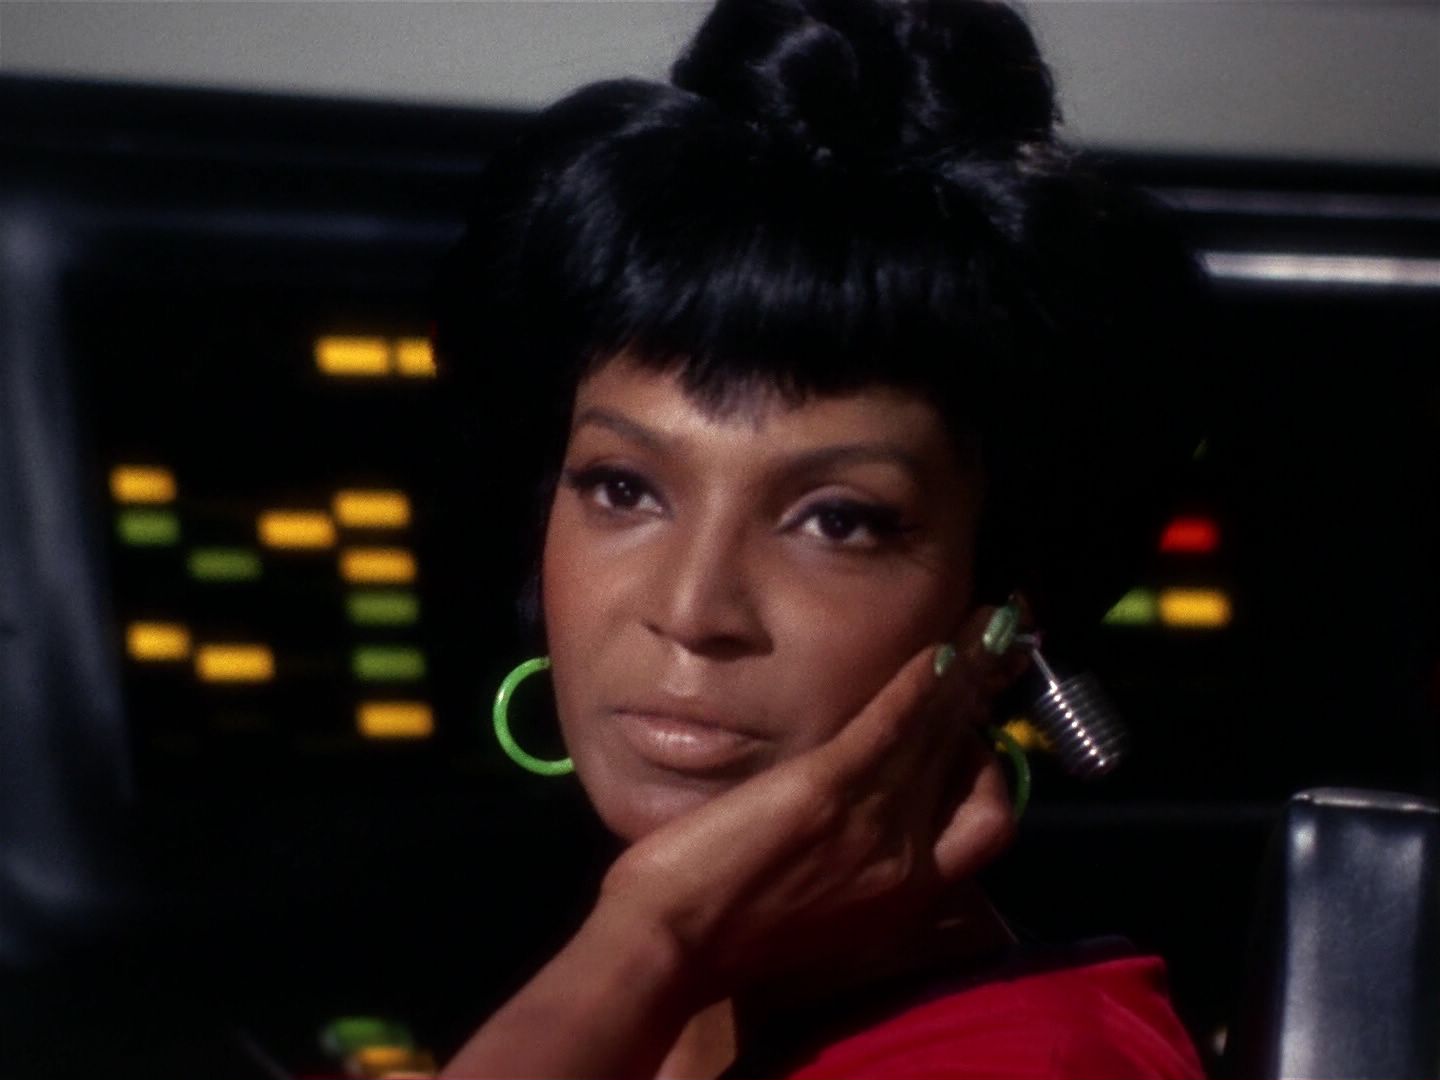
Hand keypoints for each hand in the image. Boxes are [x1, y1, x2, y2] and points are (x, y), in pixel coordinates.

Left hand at [597, 604, 1025, 1004]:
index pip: (981, 833)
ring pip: (944, 744)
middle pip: (978, 787)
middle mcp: (906, 867)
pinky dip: (922, 685)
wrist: (671, 947)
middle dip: (979, 734)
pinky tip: (934, 651)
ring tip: (976, 640)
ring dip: (962, 690)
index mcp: (901, 902)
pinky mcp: (831, 787)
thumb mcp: (815, 918)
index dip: (982, 786)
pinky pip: (896, 724)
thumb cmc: (721, 938)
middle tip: (968, 687)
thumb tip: (857, 833)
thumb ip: (849, 874)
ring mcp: (874, 825)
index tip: (962, 752)